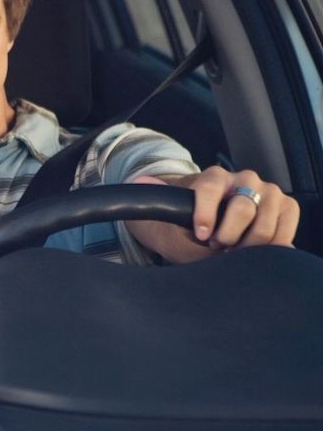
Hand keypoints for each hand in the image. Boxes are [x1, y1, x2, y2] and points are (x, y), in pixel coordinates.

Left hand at [127, 166, 298, 262]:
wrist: (201, 228)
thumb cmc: (184, 230)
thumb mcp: (175, 235)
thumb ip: (175, 228)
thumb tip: (144, 184)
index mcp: (211, 178)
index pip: (209, 188)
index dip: (205, 215)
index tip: (202, 236)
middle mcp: (242, 178)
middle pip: (244, 208)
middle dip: (230, 236)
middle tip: (218, 247)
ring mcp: (267, 190)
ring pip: (266, 222)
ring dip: (250, 244)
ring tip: (234, 249)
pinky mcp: (285, 206)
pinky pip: (287, 226)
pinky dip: (272, 245)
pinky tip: (255, 251)